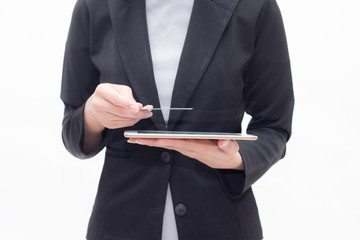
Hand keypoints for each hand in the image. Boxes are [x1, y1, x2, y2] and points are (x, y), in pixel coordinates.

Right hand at [84, 83, 152, 132]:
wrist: (98, 103)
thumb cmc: (111, 93)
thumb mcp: (119, 89)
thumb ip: (128, 97)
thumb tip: (138, 107)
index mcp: (102, 91)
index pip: (116, 99)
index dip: (128, 104)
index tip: (139, 107)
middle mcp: (98, 104)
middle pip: (121, 111)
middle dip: (137, 113)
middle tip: (148, 112)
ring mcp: (101, 115)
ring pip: (123, 119)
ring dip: (136, 117)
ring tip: (144, 114)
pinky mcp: (106, 124)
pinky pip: (123, 124)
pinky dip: (132, 121)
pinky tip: (136, 117)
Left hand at [127, 138, 243, 169]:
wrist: (227, 164)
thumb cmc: (227, 155)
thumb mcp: (231, 150)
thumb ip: (228, 146)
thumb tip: (224, 142)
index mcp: (197, 148)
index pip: (180, 144)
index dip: (167, 142)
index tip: (155, 139)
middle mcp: (188, 149)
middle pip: (166, 145)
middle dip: (150, 142)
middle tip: (134, 139)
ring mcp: (185, 149)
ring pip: (165, 145)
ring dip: (150, 142)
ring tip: (135, 138)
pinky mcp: (185, 148)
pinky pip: (168, 144)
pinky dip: (157, 142)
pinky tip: (148, 139)